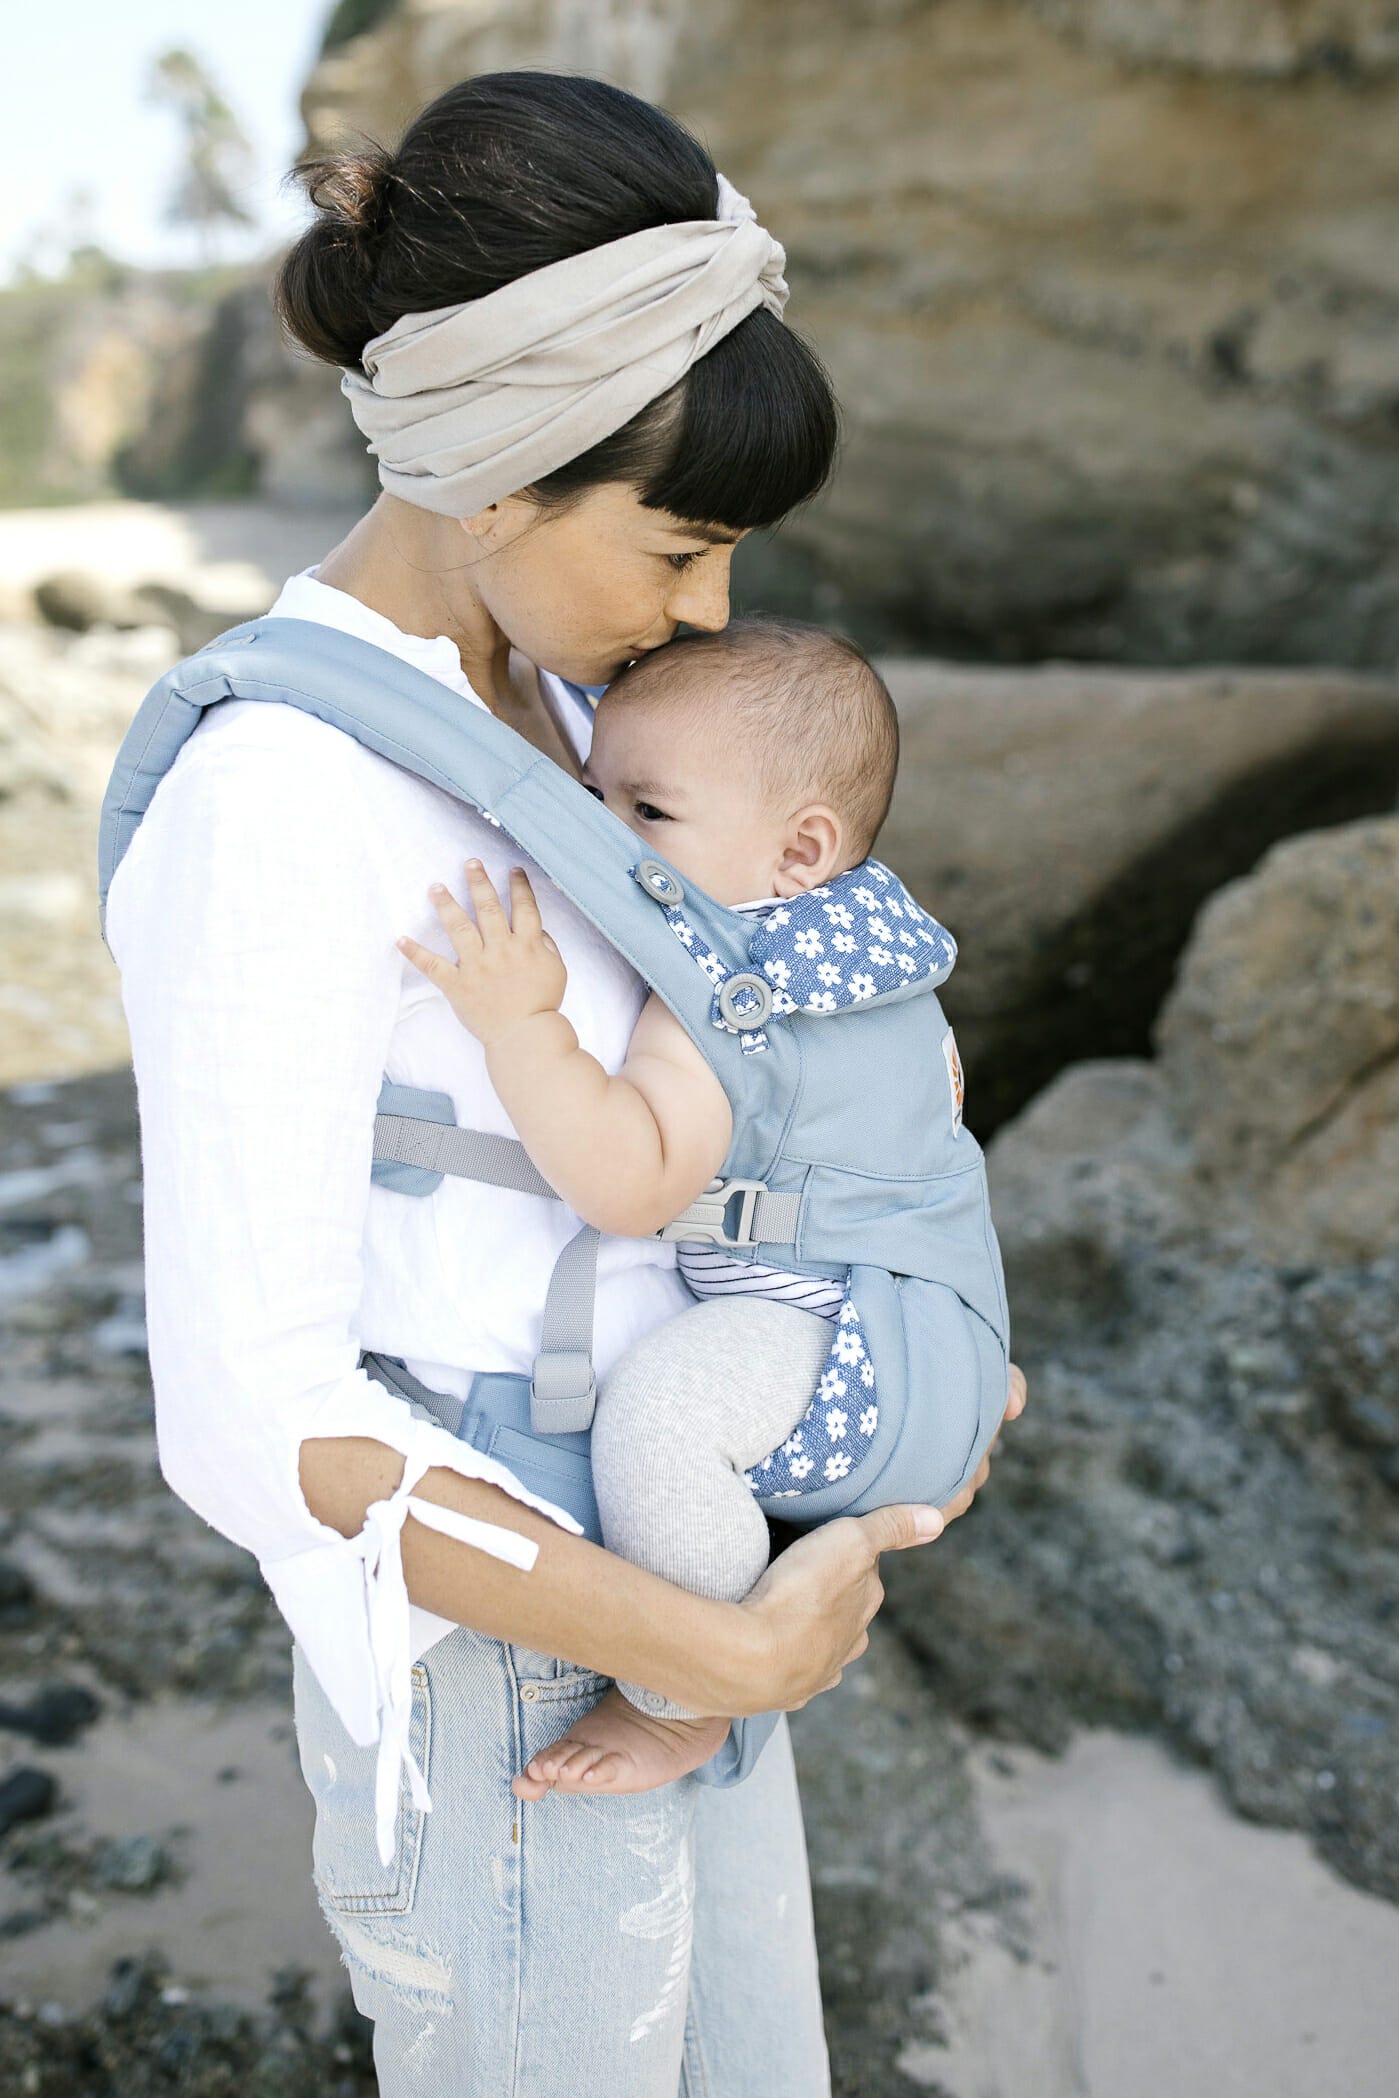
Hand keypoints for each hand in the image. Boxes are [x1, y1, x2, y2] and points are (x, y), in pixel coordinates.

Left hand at [397, 862, 566, 1046]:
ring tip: (436, 887)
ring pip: (459, 928)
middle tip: (470, 863)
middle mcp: (501, 949)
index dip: (519, 886)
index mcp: (528, 945)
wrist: (525, 1037)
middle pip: (488, 908)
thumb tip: (536, 927)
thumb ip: (547, 945)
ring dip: (446, 904)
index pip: (524, 907)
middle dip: (479, 882)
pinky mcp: (458, 985)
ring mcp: (477, 966)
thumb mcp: (557, 970)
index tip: (513, 870)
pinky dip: (415, 953)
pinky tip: (400, 939)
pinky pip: (433, 966)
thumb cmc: (543, 1005)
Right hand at [730, 1362, 1028, 1712]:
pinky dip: (781, 1664)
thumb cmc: (801, 1595)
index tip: (825, 1544)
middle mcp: (845, 1649)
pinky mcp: (779, 1693)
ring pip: (818, 1651)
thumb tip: (936, 1519)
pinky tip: (769, 1653)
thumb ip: (890, 1528)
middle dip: (829, 1600)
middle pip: (844, 1618)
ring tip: (781, 1613)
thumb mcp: (849, 1542)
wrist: (749, 1659)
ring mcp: (813, 1676)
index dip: (847, 1558)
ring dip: (806, 1635)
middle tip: (799, 1575)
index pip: (865, 1579)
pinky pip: (787, 1678)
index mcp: (863, 1613)